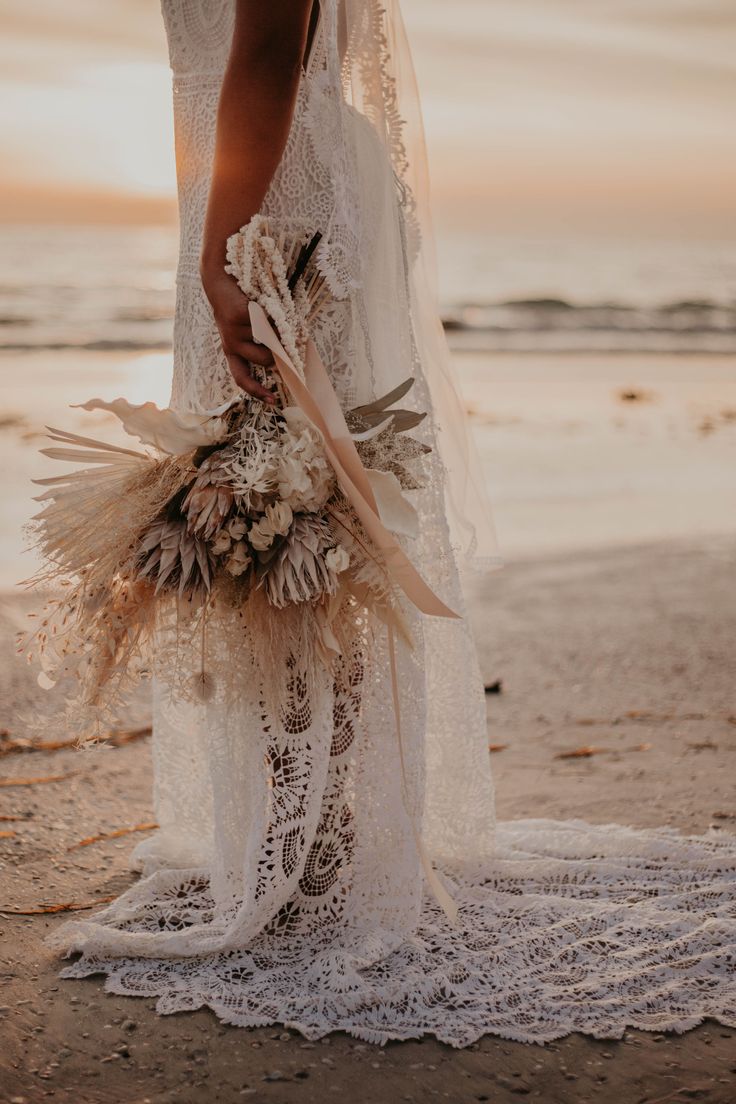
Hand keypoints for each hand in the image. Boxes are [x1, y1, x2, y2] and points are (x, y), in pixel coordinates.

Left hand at [200, 266, 275, 403]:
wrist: (219, 281)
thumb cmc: (238, 308)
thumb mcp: (246, 331)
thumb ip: (262, 344)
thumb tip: (285, 357)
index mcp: (232, 351)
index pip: (242, 377)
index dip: (257, 391)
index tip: (272, 401)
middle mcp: (231, 345)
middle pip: (265, 360)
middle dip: (279, 353)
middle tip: (285, 343)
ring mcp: (234, 331)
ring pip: (269, 341)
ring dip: (278, 332)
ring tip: (275, 320)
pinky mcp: (240, 316)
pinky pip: (268, 322)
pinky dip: (274, 315)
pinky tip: (268, 306)